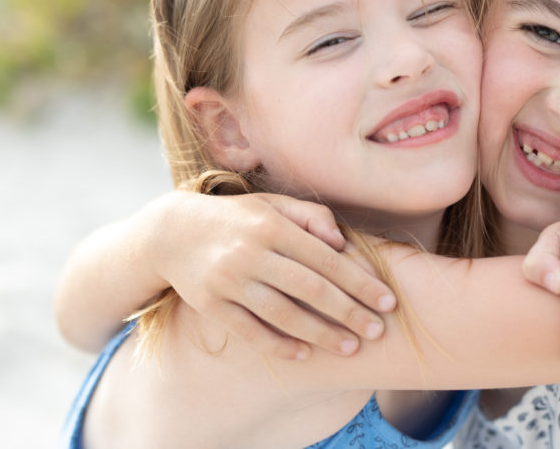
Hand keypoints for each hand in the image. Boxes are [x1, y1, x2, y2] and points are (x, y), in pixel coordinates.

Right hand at [147, 191, 396, 359]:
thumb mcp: (273, 205)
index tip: (387, 301)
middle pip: (309, 288)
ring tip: (349, 347)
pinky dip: (277, 345)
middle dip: (348, 312)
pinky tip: (304, 354)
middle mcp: (251, 252)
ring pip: (282, 314)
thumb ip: (312, 216)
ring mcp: (228, 280)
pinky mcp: (210, 304)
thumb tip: (341, 242)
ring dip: (320, 334)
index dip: (360, 282)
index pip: (326, 259)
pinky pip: (249, 330)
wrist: (172, 232)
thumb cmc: (237, 219)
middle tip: (376, 331)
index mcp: (272, 225)